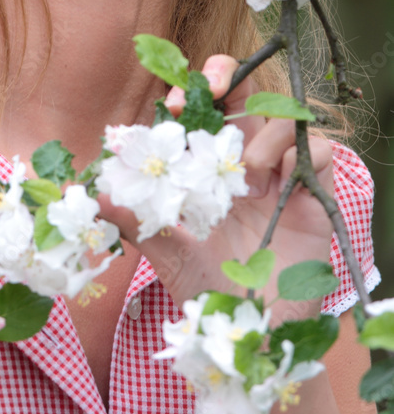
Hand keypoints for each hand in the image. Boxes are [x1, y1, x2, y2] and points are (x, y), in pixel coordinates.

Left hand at [99, 54, 333, 319]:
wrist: (252, 339)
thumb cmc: (207, 290)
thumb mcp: (166, 253)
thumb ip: (134, 220)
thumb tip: (93, 193)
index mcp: (206, 167)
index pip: (200, 111)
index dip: (187, 94)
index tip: (169, 104)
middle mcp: (244, 163)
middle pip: (243, 93)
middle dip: (225, 74)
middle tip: (212, 85)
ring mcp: (282, 176)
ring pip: (283, 116)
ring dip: (265, 128)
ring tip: (248, 167)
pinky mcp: (316, 196)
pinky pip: (320, 149)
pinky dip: (301, 150)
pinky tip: (278, 179)